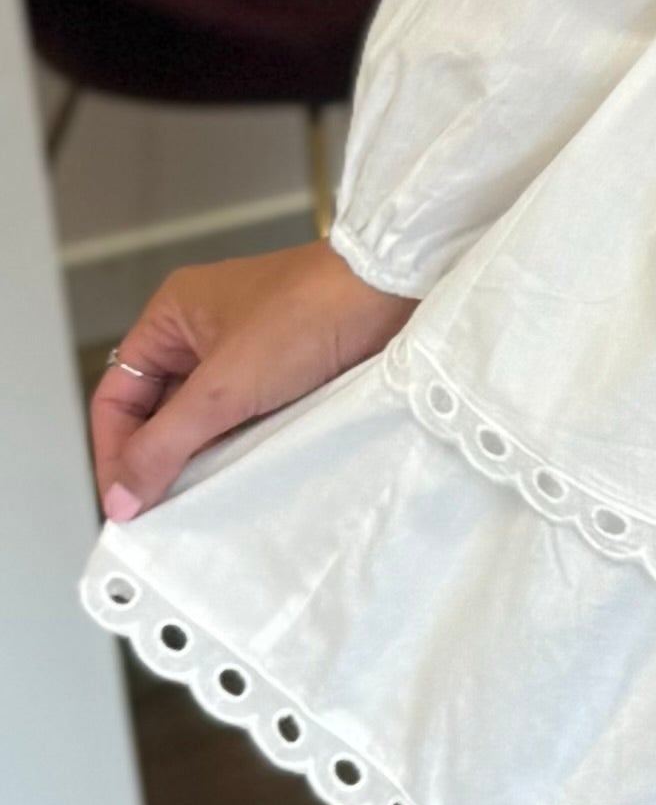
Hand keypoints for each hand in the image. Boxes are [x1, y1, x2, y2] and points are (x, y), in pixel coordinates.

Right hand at [91, 242, 418, 523]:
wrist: (393, 292)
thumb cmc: (310, 311)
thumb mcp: (224, 387)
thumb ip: (167, 444)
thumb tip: (123, 495)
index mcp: (173, 316)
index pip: (118, 394)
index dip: (115, 449)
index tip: (123, 499)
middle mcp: (202, 331)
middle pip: (157, 410)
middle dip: (155, 458)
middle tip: (156, 512)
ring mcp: (245, 351)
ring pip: (202, 418)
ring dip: (198, 457)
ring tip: (195, 503)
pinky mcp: (284, 370)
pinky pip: (243, 418)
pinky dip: (237, 448)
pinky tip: (238, 479)